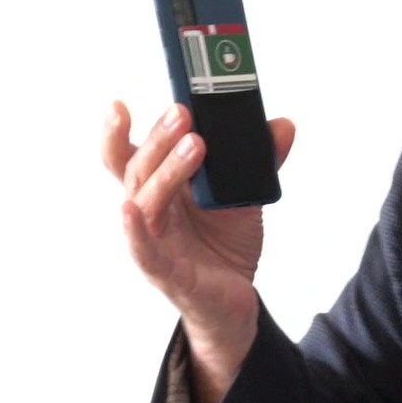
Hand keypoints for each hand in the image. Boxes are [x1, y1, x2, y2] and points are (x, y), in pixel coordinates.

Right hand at [102, 101, 295, 396]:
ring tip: (195, 143)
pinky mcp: (166, 273)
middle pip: (139, 168)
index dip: (119, 128)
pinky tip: (128, 210)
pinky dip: (134, 230)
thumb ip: (260, 161)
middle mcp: (149, 210)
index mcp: (160, 188)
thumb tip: (283, 125)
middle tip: (182, 111)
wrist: (236, 300)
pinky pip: (143, 251)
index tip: (118, 102)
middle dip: (159, 137)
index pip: (131, 152)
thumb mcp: (244, 196)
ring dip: (167, 169)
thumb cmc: (224, 245)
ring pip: (147, 199)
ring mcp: (154, 241)